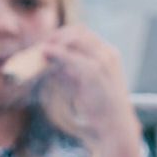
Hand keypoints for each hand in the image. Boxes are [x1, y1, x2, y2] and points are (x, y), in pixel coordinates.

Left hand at [35, 27, 137, 151]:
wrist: (115, 125)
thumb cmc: (99, 107)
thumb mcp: (82, 84)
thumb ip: (68, 71)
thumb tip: (49, 60)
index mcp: (108, 54)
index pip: (84, 33)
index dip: (64, 34)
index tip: (49, 41)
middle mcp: (107, 53)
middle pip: (79, 31)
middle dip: (58, 35)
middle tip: (42, 44)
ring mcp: (103, 61)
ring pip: (76, 39)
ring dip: (57, 41)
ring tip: (41, 48)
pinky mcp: (94, 72)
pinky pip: (72, 57)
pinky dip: (57, 53)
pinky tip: (46, 53)